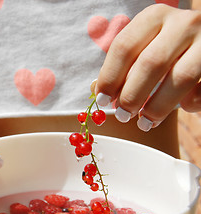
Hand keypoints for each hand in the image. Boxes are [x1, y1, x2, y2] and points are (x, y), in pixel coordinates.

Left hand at [95, 4, 200, 131]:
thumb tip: (96, 91)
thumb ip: (124, 63)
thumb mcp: (144, 44)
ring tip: (144, 123)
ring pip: (181, 78)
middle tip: (122, 115)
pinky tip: (183, 108)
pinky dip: (191, 104)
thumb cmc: (166, 46)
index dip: (110, 77)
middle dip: (132, 94)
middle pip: (150, 63)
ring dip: (158, 106)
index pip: (124, 47)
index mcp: (154, 16)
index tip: (101, 100)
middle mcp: (183, 23)